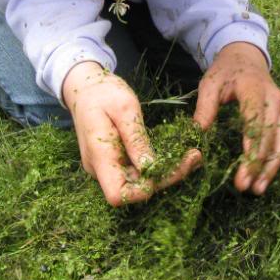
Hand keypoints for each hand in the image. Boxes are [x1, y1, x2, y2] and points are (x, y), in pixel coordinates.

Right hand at [62, 62, 201, 206]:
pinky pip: (136, 169)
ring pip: (138, 180)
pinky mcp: (114, 159)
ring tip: (192, 155)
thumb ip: (136, 139)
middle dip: (166, 177)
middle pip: (133, 189)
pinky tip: (177, 153)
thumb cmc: (102, 92)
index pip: (117, 195)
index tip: (168, 170)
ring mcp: (106, 165)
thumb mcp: (124, 108)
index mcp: (99, 155)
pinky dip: (156, 164)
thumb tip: (151, 167)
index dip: (142, 192)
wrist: (84, 85)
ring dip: (165, 172)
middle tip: (195, 156)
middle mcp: (100, 168)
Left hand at [193, 42, 279, 194]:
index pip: (256, 121)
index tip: (244, 171)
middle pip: (271, 136)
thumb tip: (198, 135)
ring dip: (272, 168)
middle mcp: (274, 99)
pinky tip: (264, 178)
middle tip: (245, 187)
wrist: (246, 56)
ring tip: (258, 189)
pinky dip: (275, 161)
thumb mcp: (210, 83)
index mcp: (254, 89)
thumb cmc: (226, 70)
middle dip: (259, 164)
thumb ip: (205, 107)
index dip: (252, 147)